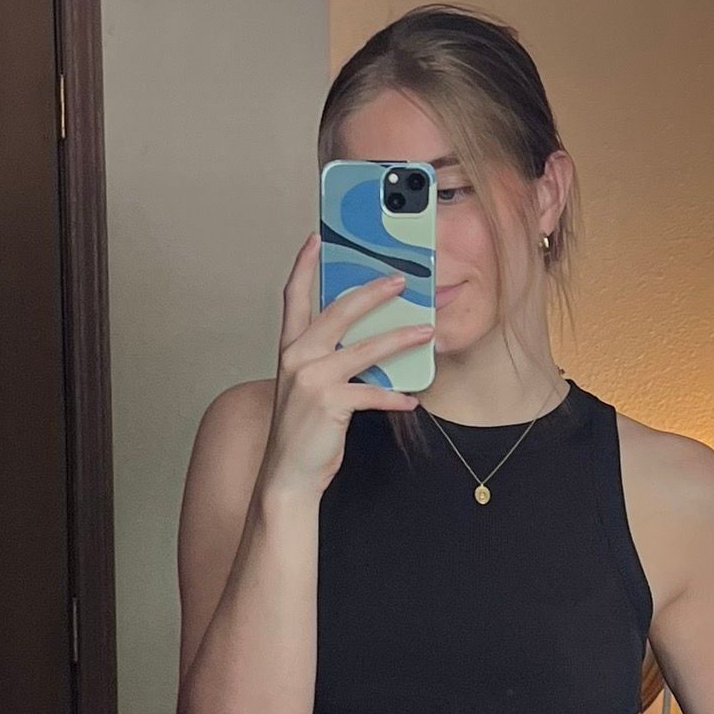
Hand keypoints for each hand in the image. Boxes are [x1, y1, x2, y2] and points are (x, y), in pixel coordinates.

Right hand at [262, 232, 435, 495]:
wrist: (288, 474)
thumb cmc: (301, 432)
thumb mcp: (307, 388)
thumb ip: (328, 361)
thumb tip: (368, 342)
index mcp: (290, 349)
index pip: (294, 297)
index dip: (304, 265)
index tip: (316, 238)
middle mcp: (298, 357)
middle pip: (339, 310)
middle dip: (373, 291)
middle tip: (400, 280)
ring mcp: (313, 379)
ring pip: (365, 348)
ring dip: (400, 338)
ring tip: (425, 330)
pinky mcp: (331, 403)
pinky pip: (373, 392)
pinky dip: (395, 396)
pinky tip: (411, 399)